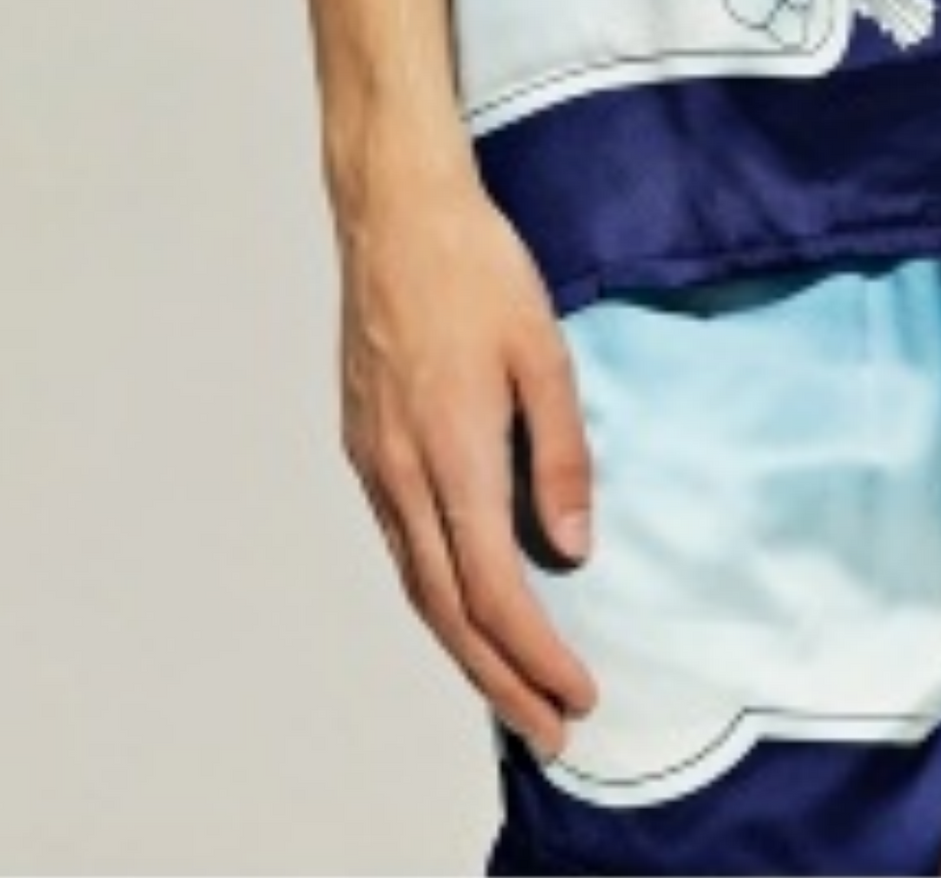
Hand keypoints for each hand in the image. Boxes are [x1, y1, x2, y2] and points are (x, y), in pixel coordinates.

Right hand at [333, 135, 598, 759]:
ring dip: (464, 646)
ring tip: (510, 687)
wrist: (395, 211)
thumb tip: (573, 551)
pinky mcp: (362, 441)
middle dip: (499, 680)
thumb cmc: (476, 268)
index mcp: (451, 453)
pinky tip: (463, 602)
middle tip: (547, 729)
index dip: (536, 654)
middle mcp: (400, 471)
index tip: (578, 694)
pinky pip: (400, 543)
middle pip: (448, 609)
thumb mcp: (542, 352)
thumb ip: (560, 456)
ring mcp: (373, 459)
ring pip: (416, 583)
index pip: (494, 590)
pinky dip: (436, 593)